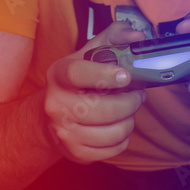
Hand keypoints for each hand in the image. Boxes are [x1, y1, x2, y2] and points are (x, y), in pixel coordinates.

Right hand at [45, 22, 146, 163]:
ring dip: (129, 121)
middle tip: (137, 96)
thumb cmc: (77, 83)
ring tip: (128, 111)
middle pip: (103, 110)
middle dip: (130, 103)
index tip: (126, 76)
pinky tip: (119, 126)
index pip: (77, 74)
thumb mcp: (88, 55)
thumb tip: (137, 37)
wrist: (51, 116)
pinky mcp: (75, 152)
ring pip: (112, 132)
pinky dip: (123, 138)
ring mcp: (64, 131)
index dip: (104, 75)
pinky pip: (113, 149)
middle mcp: (56, 104)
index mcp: (59, 75)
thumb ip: (113, 38)